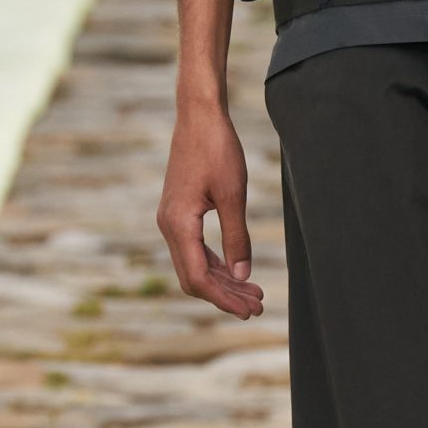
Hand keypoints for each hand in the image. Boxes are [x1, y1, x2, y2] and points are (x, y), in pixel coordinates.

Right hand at [157, 102, 263, 317]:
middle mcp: (169, 226)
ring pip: (194, 265)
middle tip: (257, 306)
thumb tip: (243, 275)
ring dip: (222, 281)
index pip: (198, 277)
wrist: (199, 116)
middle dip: (225, 295)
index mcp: (179, 224)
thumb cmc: (217, 149)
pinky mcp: (179, 213)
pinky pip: (194, 249)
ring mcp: (172, 220)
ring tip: (253, 292)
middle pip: (194, 277)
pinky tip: (236, 270)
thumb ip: (237, 237)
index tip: (249, 310)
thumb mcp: (233, 195)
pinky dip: (215, 263)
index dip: (224, 298)